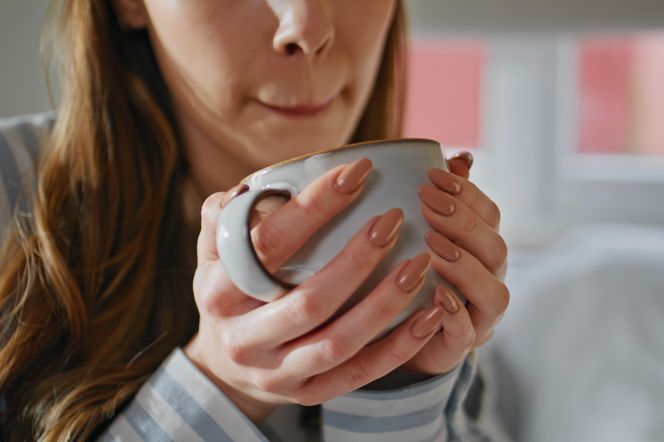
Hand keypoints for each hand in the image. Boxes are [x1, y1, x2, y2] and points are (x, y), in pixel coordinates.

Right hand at [185, 159, 445, 422]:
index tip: (358, 173)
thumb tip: (247, 189)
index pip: (268, 245)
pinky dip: (399, 347)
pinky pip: (360, 374)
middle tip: (394, 219)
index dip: (314, 207)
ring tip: (420, 265)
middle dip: (359, 258)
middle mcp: (245, 338)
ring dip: (386, 303)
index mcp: (219, 292)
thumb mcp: (212, 253)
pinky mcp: (307, 394)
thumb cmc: (228, 291)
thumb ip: (222, 217)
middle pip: (310, 301)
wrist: (223, 364)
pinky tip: (430, 315)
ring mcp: (276, 373)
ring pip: (340, 342)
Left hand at [399, 152, 509, 377]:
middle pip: (495, 248)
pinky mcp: (458, 347)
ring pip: (493, 293)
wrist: (398, 335)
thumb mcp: (423, 233)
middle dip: (463, 222)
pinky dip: (455, 314)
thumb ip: (443, 200)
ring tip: (431, 245)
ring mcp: (479, 316)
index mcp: (482, 249)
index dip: (466, 193)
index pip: (490, 215)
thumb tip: (461, 159)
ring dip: (465, 266)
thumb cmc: (413, 274)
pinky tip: (435, 295)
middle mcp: (489, 280)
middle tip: (426, 202)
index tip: (432, 175)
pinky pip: (467, 333)